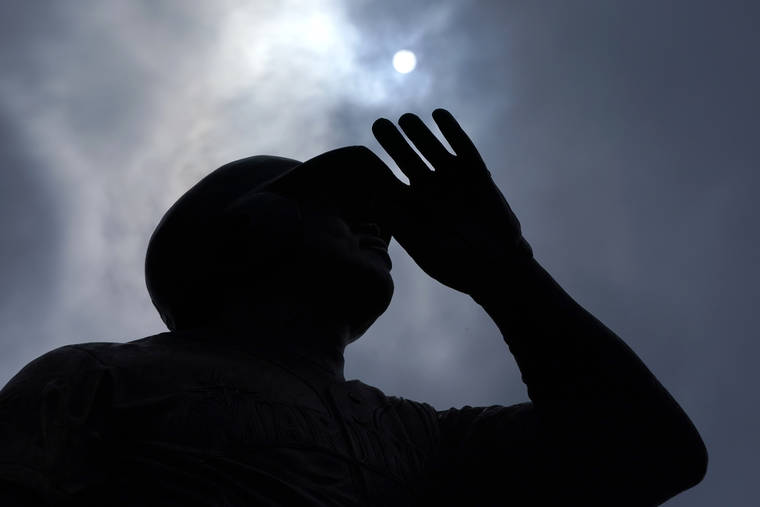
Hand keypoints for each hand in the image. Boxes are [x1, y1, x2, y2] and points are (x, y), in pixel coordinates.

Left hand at [372, 108, 532, 295]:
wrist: (498, 267)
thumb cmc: (457, 265)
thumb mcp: (424, 248)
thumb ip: (400, 223)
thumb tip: (372, 201)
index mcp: (413, 207)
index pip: (390, 181)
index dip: (377, 167)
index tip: (360, 154)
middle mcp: (431, 189)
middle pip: (408, 159)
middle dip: (394, 143)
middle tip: (379, 124)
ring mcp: (453, 180)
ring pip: (432, 149)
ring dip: (420, 133)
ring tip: (406, 118)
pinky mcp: (476, 174)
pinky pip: (463, 147)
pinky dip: (452, 130)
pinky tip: (439, 114)